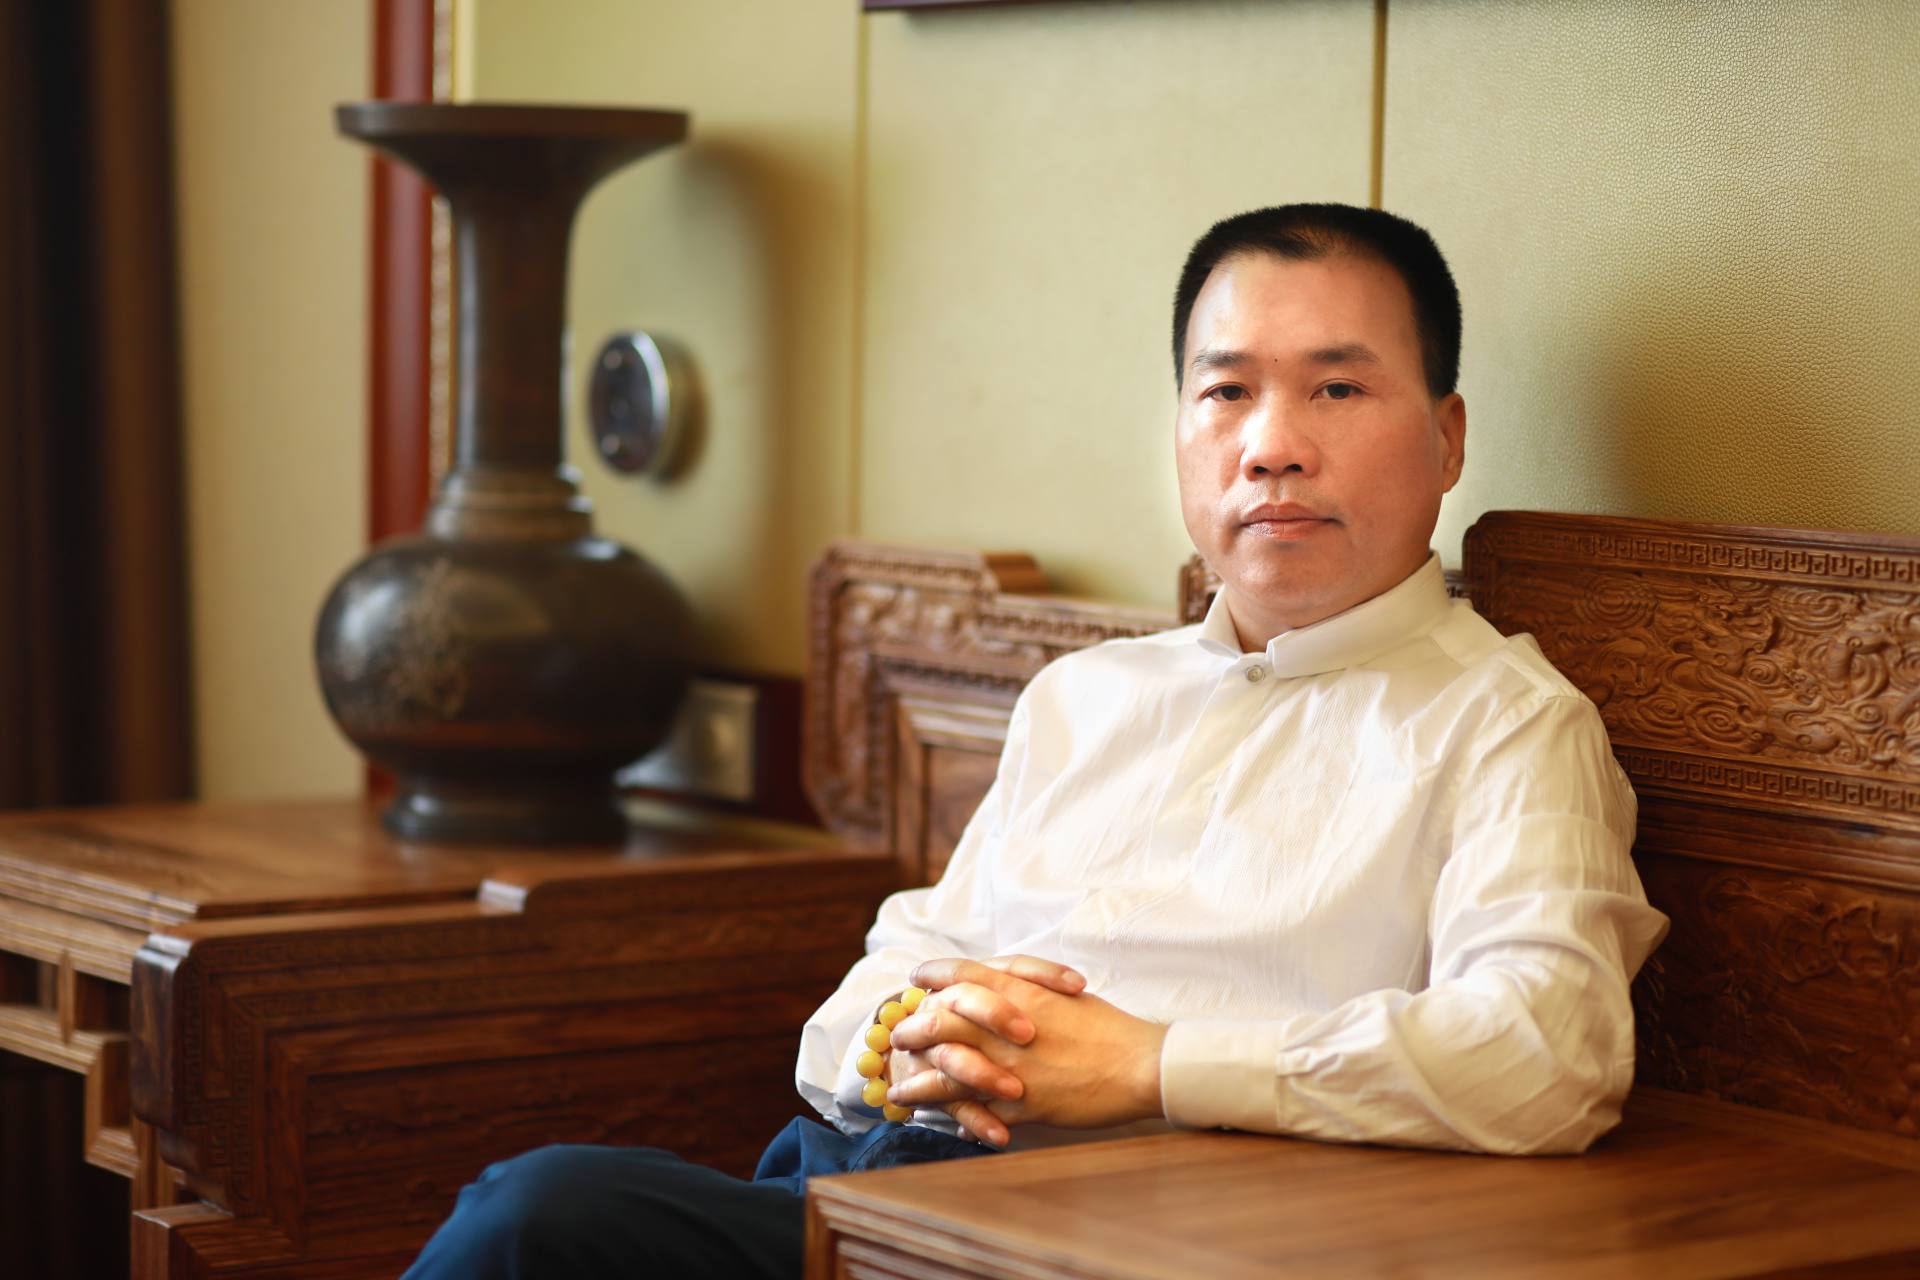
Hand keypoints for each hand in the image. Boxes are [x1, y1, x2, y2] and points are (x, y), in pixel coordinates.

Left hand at [889, 958, 1167, 1145]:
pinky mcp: (1020, 1101)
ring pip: (946, 1072)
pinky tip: (942, 1121)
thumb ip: (1025, 988)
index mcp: (1017, 991)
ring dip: (918, 1082)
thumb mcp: (1062, 994)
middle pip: (938, 1021)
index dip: (932, 974)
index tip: (916, 978)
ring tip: (899, 1091)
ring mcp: (1009, 1065)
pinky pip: (976, 1110)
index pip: (959, 974)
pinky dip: (954, 1116)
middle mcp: (1004, 1025)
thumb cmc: (1108, 1027)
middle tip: (899, 1036)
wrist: (1139, 1063)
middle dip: (912, 1029)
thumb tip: (998, 985)